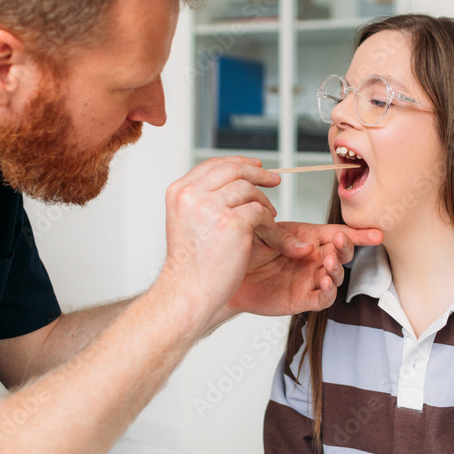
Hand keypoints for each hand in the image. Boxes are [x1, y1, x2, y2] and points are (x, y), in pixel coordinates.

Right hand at [156, 157, 280, 329]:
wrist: (188, 291)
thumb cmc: (192, 265)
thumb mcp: (189, 222)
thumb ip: (205, 200)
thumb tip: (233, 182)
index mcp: (179, 192)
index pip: (213, 164)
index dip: (238, 162)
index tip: (256, 166)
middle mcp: (192, 195)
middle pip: (233, 169)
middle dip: (258, 173)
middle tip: (274, 181)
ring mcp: (211, 207)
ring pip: (249, 189)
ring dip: (265, 203)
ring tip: (269, 218)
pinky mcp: (232, 222)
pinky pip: (260, 211)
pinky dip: (269, 222)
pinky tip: (269, 231)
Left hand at [223, 221, 382, 318]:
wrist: (225, 275)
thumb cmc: (244, 250)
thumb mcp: (261, 233)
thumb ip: (283, 236)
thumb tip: (308, 248)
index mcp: (307, 237)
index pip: (338, 233)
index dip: (358, 234)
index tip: (376, 234)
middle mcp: (313, 258)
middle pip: (341, 253)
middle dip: (346, 247)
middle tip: (339, 242)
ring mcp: (309, 279)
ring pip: (336, 275)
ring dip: (336, 269)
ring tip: (326, 261)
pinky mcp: (302, 299)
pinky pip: (323, 298)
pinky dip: (328, 292)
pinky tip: (324, 284)